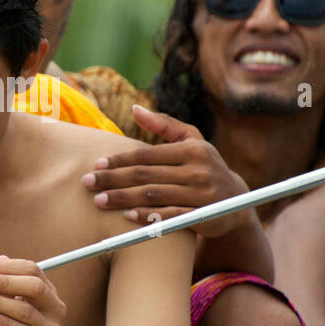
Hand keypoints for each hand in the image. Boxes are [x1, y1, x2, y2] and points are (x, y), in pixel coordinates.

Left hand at [82, 105, 250, 233]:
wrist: (237, 200)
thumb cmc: (205, 165)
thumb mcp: (191, 141)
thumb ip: (164, 125)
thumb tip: (134, 109)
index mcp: (192, 150)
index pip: (148, 154)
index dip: (120, 160)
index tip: (97, 165)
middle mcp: (198, 170)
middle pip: (146, 175)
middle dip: (113, 179)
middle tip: (88, 184)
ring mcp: (201, 194)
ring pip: (153, 195)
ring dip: (123, 198)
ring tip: (99, 201)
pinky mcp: (203, 216)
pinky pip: (169, 216)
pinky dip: (147, 216)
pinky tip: (127, 216)